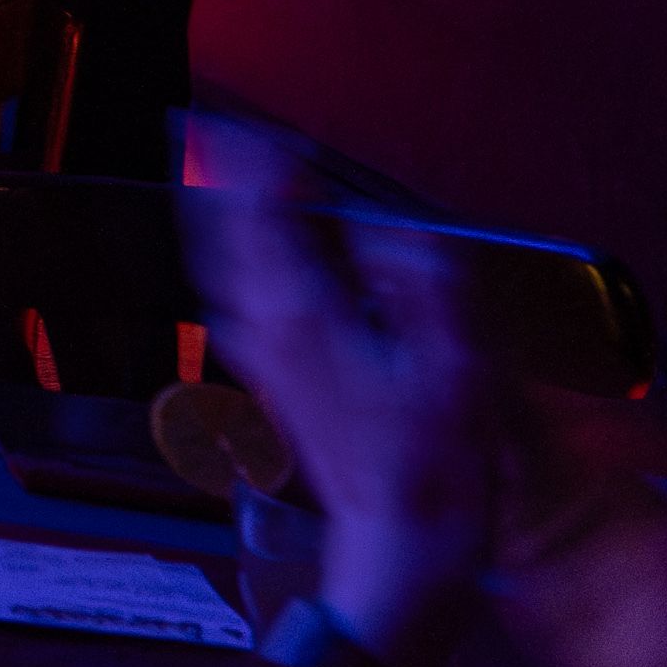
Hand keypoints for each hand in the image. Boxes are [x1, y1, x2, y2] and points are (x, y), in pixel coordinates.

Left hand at [189, 176, 510, 660]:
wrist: (404, 542)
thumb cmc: (434, 463)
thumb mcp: (454, 362)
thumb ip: (424, 283)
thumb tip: (392, 231)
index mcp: (302, 312)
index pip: (260, 211)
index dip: (257, 161)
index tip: (254, 124)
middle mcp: (266, 329)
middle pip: (223, 234)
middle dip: (217, 178)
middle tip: (212, 131)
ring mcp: (262, 358)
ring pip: (222, 267)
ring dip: (222, 219)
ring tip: (221, 177)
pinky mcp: (271, 382)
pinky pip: (236, 301)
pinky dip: (239, 264)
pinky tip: (254, 261)